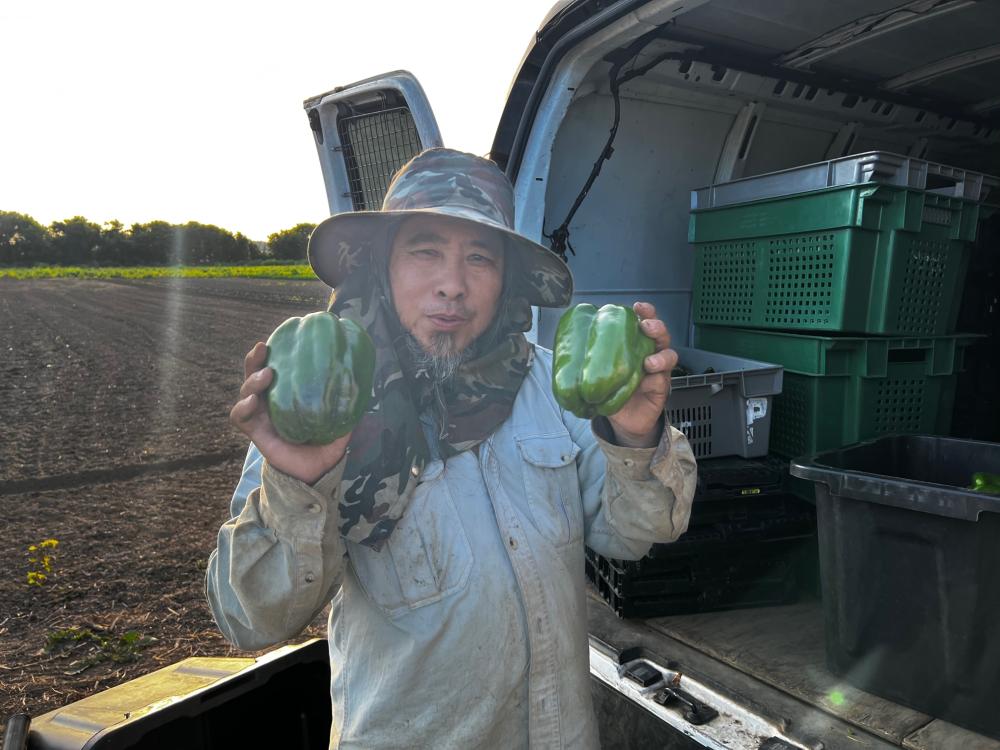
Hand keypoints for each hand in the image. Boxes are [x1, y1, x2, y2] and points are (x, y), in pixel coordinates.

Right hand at [230, 342, 350, 484]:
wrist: (319, 470)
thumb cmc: (328, 440)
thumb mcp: (340, 416)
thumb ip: (346, 398)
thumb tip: (360, 375)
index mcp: (287, 393)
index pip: (273, 367)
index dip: (270, 353)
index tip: (274, 340)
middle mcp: (270, 400)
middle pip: (253, 373)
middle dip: (254, 359)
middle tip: (263, 349)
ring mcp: (261, 415)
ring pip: (245, 391)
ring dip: (252, 380)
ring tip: (267, 375)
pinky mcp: (255, 432)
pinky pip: (239, 417)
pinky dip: (242, 407)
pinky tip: (252, 401)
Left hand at [606, 302, 676, 447]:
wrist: (624, 420)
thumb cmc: (611, 389)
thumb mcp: (601, 371)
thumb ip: (592, 357)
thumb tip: (566, 344)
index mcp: (636, 344)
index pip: (644, 321)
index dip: (645, 312)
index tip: (636, 307)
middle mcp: (650, 353)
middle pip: (661, 334)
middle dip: (656, 326)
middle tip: (645, 327)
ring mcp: (658, 371)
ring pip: (669, 355)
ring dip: (660, 356)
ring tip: (648, 362)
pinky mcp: (662, 389)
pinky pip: (662, 380)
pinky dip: (654, 380)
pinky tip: (644, 383)